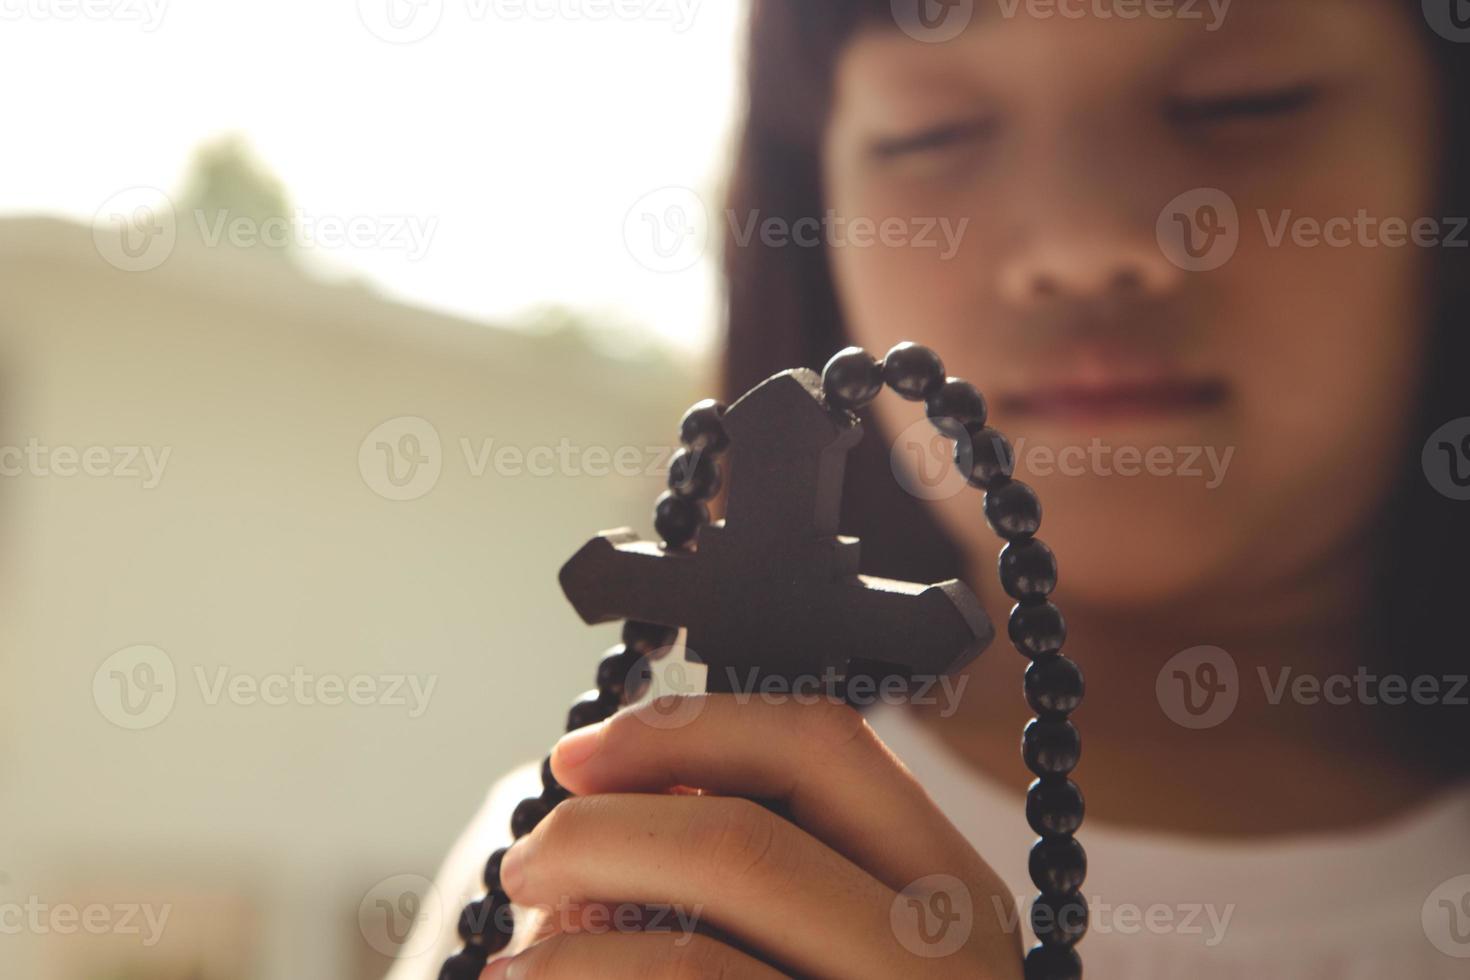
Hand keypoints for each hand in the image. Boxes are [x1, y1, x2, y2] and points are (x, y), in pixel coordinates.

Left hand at [483, 694, 1023, 978]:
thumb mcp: (833, 936)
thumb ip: (759, 859)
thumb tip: (622, 778)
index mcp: (948, 893)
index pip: (822, 744)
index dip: (685, 726)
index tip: (579, 753)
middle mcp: (941, 972)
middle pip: (738, 842)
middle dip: (596, 835)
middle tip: (525, 861)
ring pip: (690, 963)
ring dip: (568, 951)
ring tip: (514, 968)